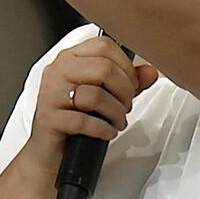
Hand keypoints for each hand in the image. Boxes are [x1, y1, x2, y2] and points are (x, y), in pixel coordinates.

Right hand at [20, 37, 159, 168]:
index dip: (126, 66)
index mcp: (70, 58)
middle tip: (125, 106)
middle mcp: (58, 71)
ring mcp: (50, 94)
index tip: (132, 84)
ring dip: (116, 113)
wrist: (50, 153)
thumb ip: (129, 81)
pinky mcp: (49, 119)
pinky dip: (103, 129)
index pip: (105, 45)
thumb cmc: (75, 119)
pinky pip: (84, 120)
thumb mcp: (105, 95)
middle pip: (104, 68)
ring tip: (117, 122)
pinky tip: (106, 132)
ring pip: (96, 95)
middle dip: (124, 92)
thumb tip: (150, 72)